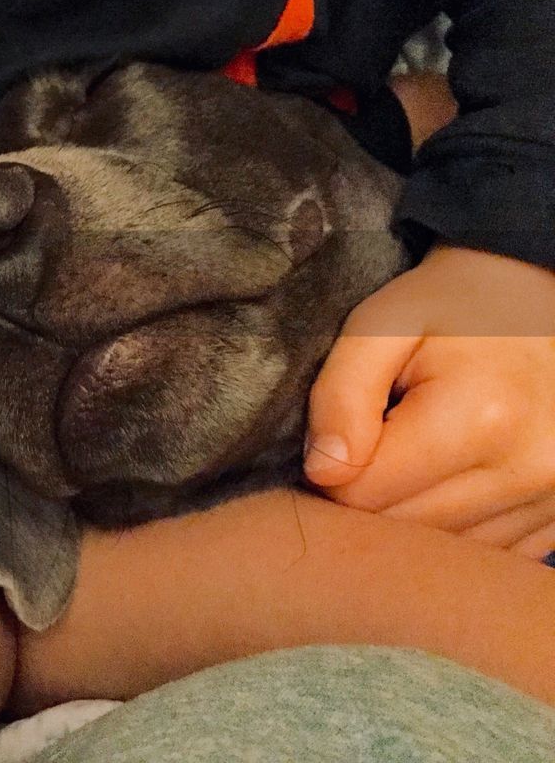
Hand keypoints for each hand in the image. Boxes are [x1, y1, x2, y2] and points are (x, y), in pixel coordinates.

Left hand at [305, 244, 554, 558]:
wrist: (536, 297)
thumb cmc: (450, 308)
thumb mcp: (381, 324)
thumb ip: (341, 393)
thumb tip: (322, 471)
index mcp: (479, 419)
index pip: (361, 497)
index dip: (329, 471)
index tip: (336, 436)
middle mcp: (528, 471)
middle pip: (400, 533)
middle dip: (364, 500)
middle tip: (364, 448)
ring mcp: (554, 501)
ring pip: (439, 555)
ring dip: (407, 519)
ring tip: (406, 460)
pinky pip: (481, 555)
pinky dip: (450, 532)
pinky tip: (442, 484)